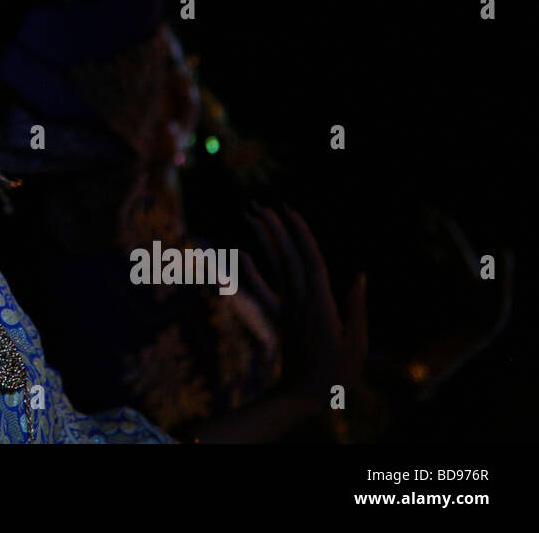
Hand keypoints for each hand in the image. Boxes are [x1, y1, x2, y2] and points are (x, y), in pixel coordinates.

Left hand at [239, 202, 368, 409]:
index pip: (309, 260)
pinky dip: (252, 271)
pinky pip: (263, 290)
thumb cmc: (338, 373)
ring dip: (264, 241)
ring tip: (252, 216)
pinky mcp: (280, 318)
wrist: (303, 397)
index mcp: (321, 304)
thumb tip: (360, 276)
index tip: (290, 211)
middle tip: (262, 204)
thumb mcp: (357, 342)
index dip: (299, 234)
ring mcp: (287, 309)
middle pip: (286, 258)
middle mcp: (300, 301)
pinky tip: (242, 254)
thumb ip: (356, 307)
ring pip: (274, 268)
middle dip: (275, 229)